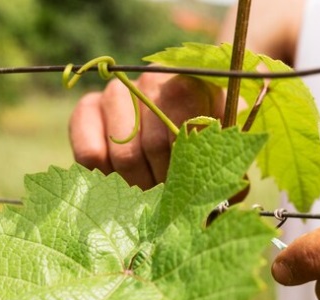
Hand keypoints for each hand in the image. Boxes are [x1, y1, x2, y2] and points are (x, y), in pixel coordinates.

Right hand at [69, 73, 223, 189]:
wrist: (172, 119)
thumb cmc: (206, 139)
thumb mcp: (226, 148)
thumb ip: (232, 166)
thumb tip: (231, 193)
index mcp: (193, 82)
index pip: (184, 127)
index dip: (185, 166)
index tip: (189, 188)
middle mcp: (152, 79)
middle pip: (154, 146)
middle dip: (164, 184)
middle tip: (170, 200)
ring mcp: (117, 92)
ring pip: (124, 154)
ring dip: (139, 187)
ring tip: (149, 196)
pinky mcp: (87, 109)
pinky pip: (90, 154)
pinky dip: (107, 180)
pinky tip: (122, 185)